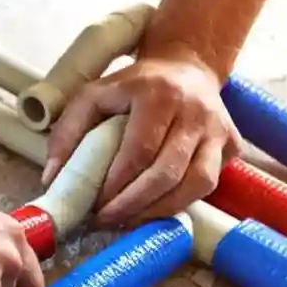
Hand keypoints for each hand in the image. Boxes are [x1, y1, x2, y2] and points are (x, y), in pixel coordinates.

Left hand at [42, 54, 240, 226]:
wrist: (186, 66)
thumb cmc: (134, 86)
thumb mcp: (93, 95)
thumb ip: (67, 132)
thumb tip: (53, 178)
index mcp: (158, 94)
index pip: (139, 151)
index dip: (117, 185)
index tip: (95, 206)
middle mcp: (195, 111)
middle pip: (168, 172)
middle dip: (134, 204)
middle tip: (108, 220)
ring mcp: (219, 129)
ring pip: (197, 183)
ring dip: (160, 210)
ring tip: (130, 220)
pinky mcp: (233, 144)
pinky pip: (209, 184)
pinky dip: (181, 202)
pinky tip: (155, 208)